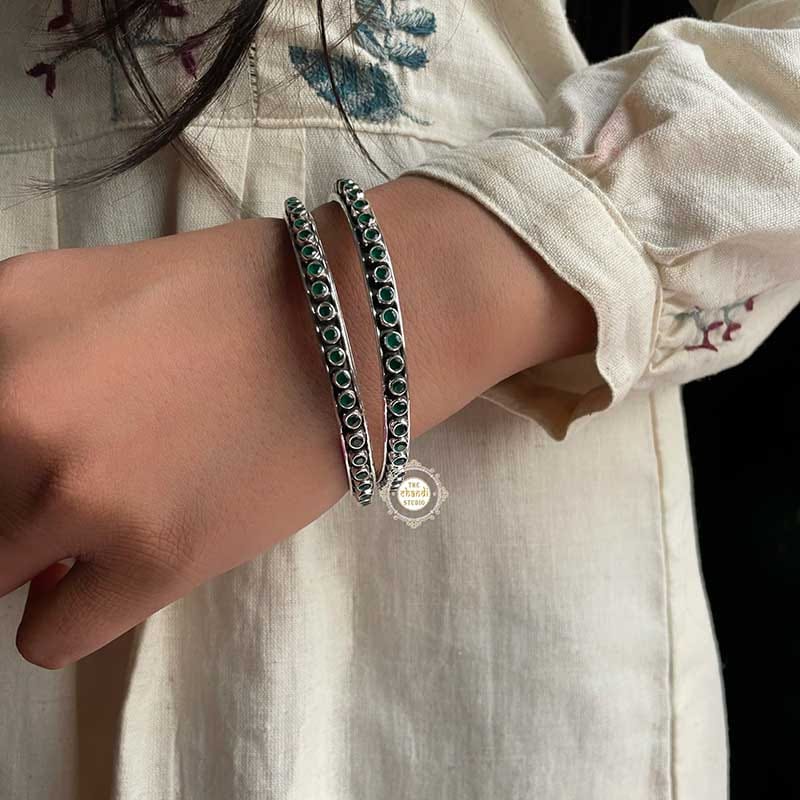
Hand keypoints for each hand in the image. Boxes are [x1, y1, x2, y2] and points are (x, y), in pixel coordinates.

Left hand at [0, 218, 350, 668]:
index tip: (16, 468)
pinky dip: (72, 607)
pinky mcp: (154, 562)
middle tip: (78, 470)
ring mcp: (84, 496)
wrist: (341, 332)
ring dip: (39, 551)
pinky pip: (49, 637)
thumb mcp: (67, 288)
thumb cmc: (218, 296)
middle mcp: (15, 413)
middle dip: (10, 498)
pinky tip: (119, 560)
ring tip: (104, 512)